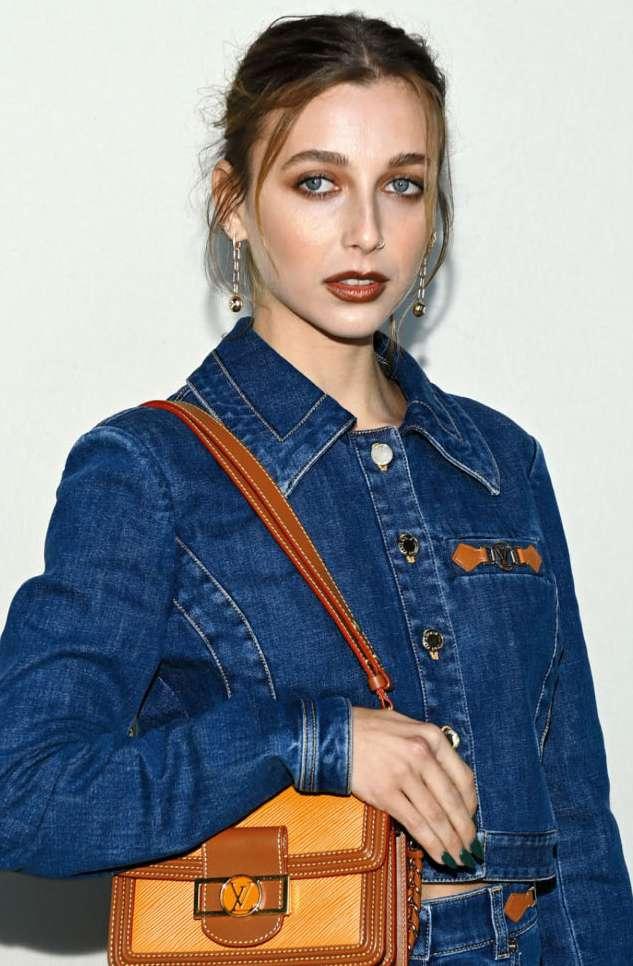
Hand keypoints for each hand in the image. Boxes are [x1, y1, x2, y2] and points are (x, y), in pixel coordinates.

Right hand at [350, 706, 478, 866]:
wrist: (332, 734)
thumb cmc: (369, 729)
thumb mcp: (406, 726)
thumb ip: (428, 747)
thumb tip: (449, 778)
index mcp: (431, 736)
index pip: (462, 777)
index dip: (470, 805)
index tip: (471, 820)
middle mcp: (421, 754)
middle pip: (452, 800)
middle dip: (465, 830)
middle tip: (472, 850)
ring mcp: (403, 774)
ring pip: (436, 816)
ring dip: (451, 842)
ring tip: (460, 859)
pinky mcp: (385, 793)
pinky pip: (415, 823)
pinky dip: (431, 843)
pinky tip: (440, 855)